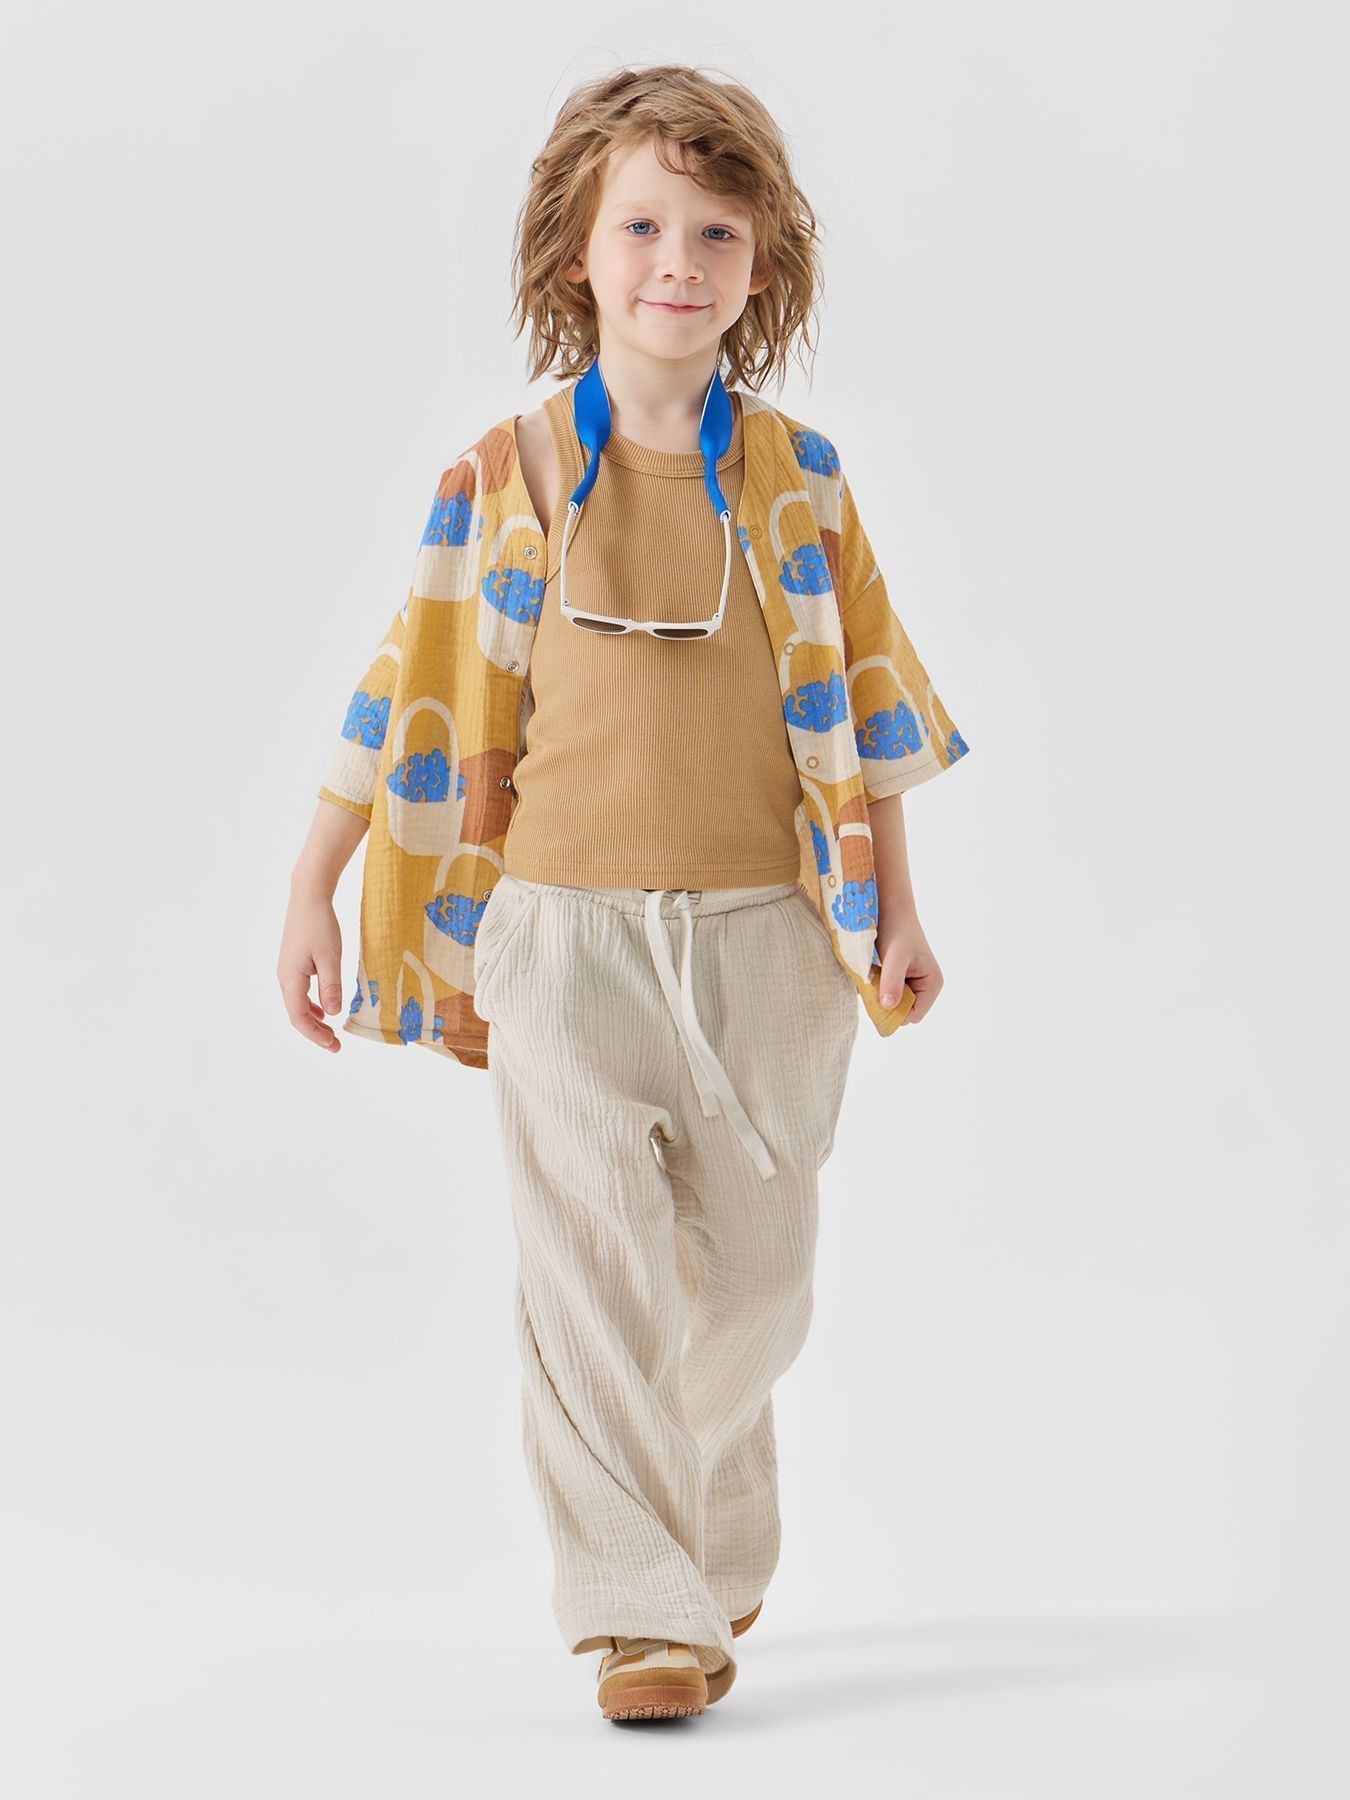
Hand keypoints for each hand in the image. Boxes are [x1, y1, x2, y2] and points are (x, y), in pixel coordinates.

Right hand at [277, 889, 346, 1051]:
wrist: (308, 897)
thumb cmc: (320, 925)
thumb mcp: (331, 957)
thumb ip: (332, 986)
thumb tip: (333, 1014)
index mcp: (291, 978)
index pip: (299, 1016)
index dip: (315, 1034)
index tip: (333, 1044)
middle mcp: (285, 977)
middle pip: (297, 1014)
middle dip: (316, 1032)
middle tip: (336, 1046)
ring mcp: (288, 971)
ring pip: (299, 1004)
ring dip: (315, 1020)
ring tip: (332, 1033)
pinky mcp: (294, 964)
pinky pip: (301, 992)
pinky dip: (313, 1005)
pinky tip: (325, 1010)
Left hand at [876, 909, 943, 1024]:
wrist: (889, 909)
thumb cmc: (896, 929)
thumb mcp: (895, 956)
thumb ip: (893, 981)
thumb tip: (888, 1007)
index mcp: (932, 984)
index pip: (913, 1016)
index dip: (894, 1013)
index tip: (876, 999)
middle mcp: (924, 987)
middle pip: (901, 1012)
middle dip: (885, 1004)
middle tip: (871, 985)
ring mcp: (911, 984)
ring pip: (891, 1004)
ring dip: (877, 995)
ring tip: (871, 976)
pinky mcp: (898, 979)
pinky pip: (884, 993)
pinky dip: (874, 988)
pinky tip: (870, 973)